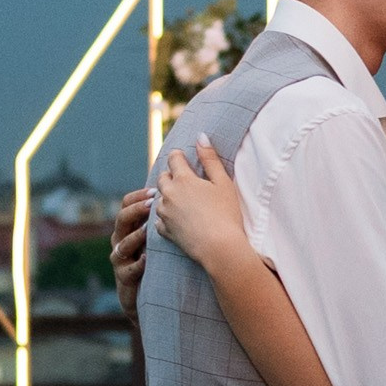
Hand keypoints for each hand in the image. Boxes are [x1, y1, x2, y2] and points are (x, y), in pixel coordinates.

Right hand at [111, 185, 151, 315]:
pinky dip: (138, 264)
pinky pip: (129, 270)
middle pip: (121, 219)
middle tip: (152, 204)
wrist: (144, 294)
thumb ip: (161, 218)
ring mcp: (120, 259)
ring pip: (123, 244)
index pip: (126, 204)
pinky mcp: (123, 278)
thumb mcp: (156, 237)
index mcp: (128, 227)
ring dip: (136, 236)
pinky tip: (147, 259)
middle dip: (136, 210)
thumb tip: (179, 193)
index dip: (138, 196)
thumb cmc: (154, 260)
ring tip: (147, 230)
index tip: (155, 190)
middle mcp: (120, 239)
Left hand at [154, 137, 250, 271]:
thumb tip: (201, 136)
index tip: (184, 159)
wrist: (219, 248)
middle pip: (163, 177)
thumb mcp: (223, 183)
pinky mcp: (164, 230)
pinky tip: (179, 220)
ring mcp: (164, 213)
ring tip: (184, 203)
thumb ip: (210, 159)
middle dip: (171, 176)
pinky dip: (167, 217)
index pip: (174, 158)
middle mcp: (169, 194)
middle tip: (185, 182)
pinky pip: (160, 219)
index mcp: (183, 179)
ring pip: (160, 198)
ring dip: (168, 197)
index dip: (179, 156)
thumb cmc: (226, 214)